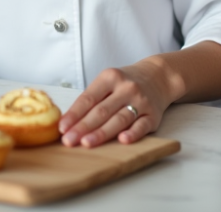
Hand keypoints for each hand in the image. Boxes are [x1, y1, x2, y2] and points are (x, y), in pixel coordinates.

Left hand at [58, 59, 172, 147]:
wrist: (158, 77)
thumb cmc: (125, 83)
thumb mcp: (107, 81)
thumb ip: (92, 98)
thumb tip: (69, 121)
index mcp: (110, 77)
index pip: (88, 98)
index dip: (74, 114)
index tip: (62, 128)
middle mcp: (126, 88)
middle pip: (101, 110)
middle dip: (83, 127)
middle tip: (69, 141)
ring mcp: (141, 101)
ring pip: (119, 119)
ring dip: (102, 133)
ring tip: (86, 143)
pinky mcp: (153, 115)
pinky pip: (142, 126)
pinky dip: (132, 133)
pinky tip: (122, 140)